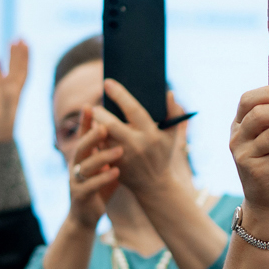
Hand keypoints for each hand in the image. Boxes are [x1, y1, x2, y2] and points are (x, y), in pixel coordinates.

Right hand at [0, 39, 29, 145]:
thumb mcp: (3, 114)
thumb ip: (6, 99)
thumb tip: (10, 85)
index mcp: (17, 94)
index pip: (23, 71)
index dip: (24, 58)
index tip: (25, 42)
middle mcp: (14, 93)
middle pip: (19, 69)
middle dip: (20, 54)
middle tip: (20, 37)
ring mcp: (6, 95)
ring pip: (11, 73)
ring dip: (12, 58)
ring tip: (11, 42)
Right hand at [65, 109, 121, 229]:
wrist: (87, 215)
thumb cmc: (101, 185)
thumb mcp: (108, 165)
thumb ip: (114, 149)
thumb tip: (133, 129)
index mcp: (84, 155)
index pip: (83, 134)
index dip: (85, 120)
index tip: (90, 104)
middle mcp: (76, 164)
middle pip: (82, 146)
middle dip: (92, 135)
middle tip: (106, 126)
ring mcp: (76, 180)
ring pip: (85, 165)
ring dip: (102, 157)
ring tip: (119, 150)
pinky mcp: (80, 195)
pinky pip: (90, 185)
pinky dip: (103, 179)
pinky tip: (116, 173)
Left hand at [91, 80, 186, 198]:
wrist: (154, 185)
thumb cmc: (162, 154)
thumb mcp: (171, 136)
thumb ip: (173, 113)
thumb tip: (169, 93)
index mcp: (152, 134)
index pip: (133, 109)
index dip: (119, 95)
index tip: (107, 82)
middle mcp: (137, 145)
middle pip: (110, 124)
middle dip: (100, 113)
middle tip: (96, 106)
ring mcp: (124, 157)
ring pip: (102, 136)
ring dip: (95, 126)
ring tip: (96, 119)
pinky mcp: (114, 166)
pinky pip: (99, 148)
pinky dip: (96, 138)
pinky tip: (96, 133)